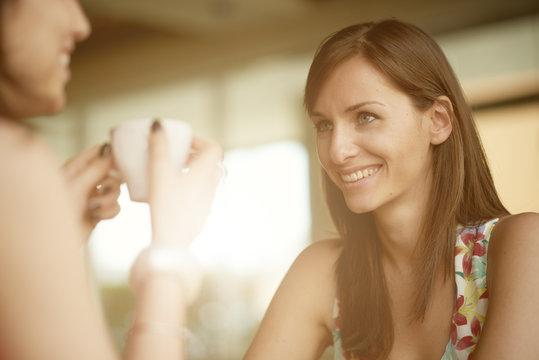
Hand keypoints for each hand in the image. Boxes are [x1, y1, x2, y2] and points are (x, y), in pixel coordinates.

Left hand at [61, 143, 121, 240]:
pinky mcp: (98, 212)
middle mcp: (85, 180)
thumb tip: (110, 151)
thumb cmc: (53, 211)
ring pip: (116, 191)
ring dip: (108, 200)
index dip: (112, 154)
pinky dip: (109, 212)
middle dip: (111, 183)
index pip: (98, 152)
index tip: (120, 162)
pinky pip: (114, 207)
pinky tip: (96, 216)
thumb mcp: (77, 186)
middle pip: (112, 173)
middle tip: (101, 189)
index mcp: (76, 168)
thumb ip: (97, 168)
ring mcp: (92, 197)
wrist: (50, 241)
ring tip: (93, 208)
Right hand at [147, 120, 223, 246]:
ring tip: (172, 174)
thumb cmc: (167, 205)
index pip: (214, 148)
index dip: (200, 140)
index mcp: (206, 172)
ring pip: (207, 181)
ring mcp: (207, 203)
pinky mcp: (200, 216)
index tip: (182, 141)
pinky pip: (200, 196)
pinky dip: (190, 189)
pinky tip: (170, 195)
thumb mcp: (159, 171)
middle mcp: (211, 187)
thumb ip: (159, 147)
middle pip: (213, 164)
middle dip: (196, 157)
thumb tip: (158, 125)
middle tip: (177, 157)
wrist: (172, 242)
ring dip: (194, 173)